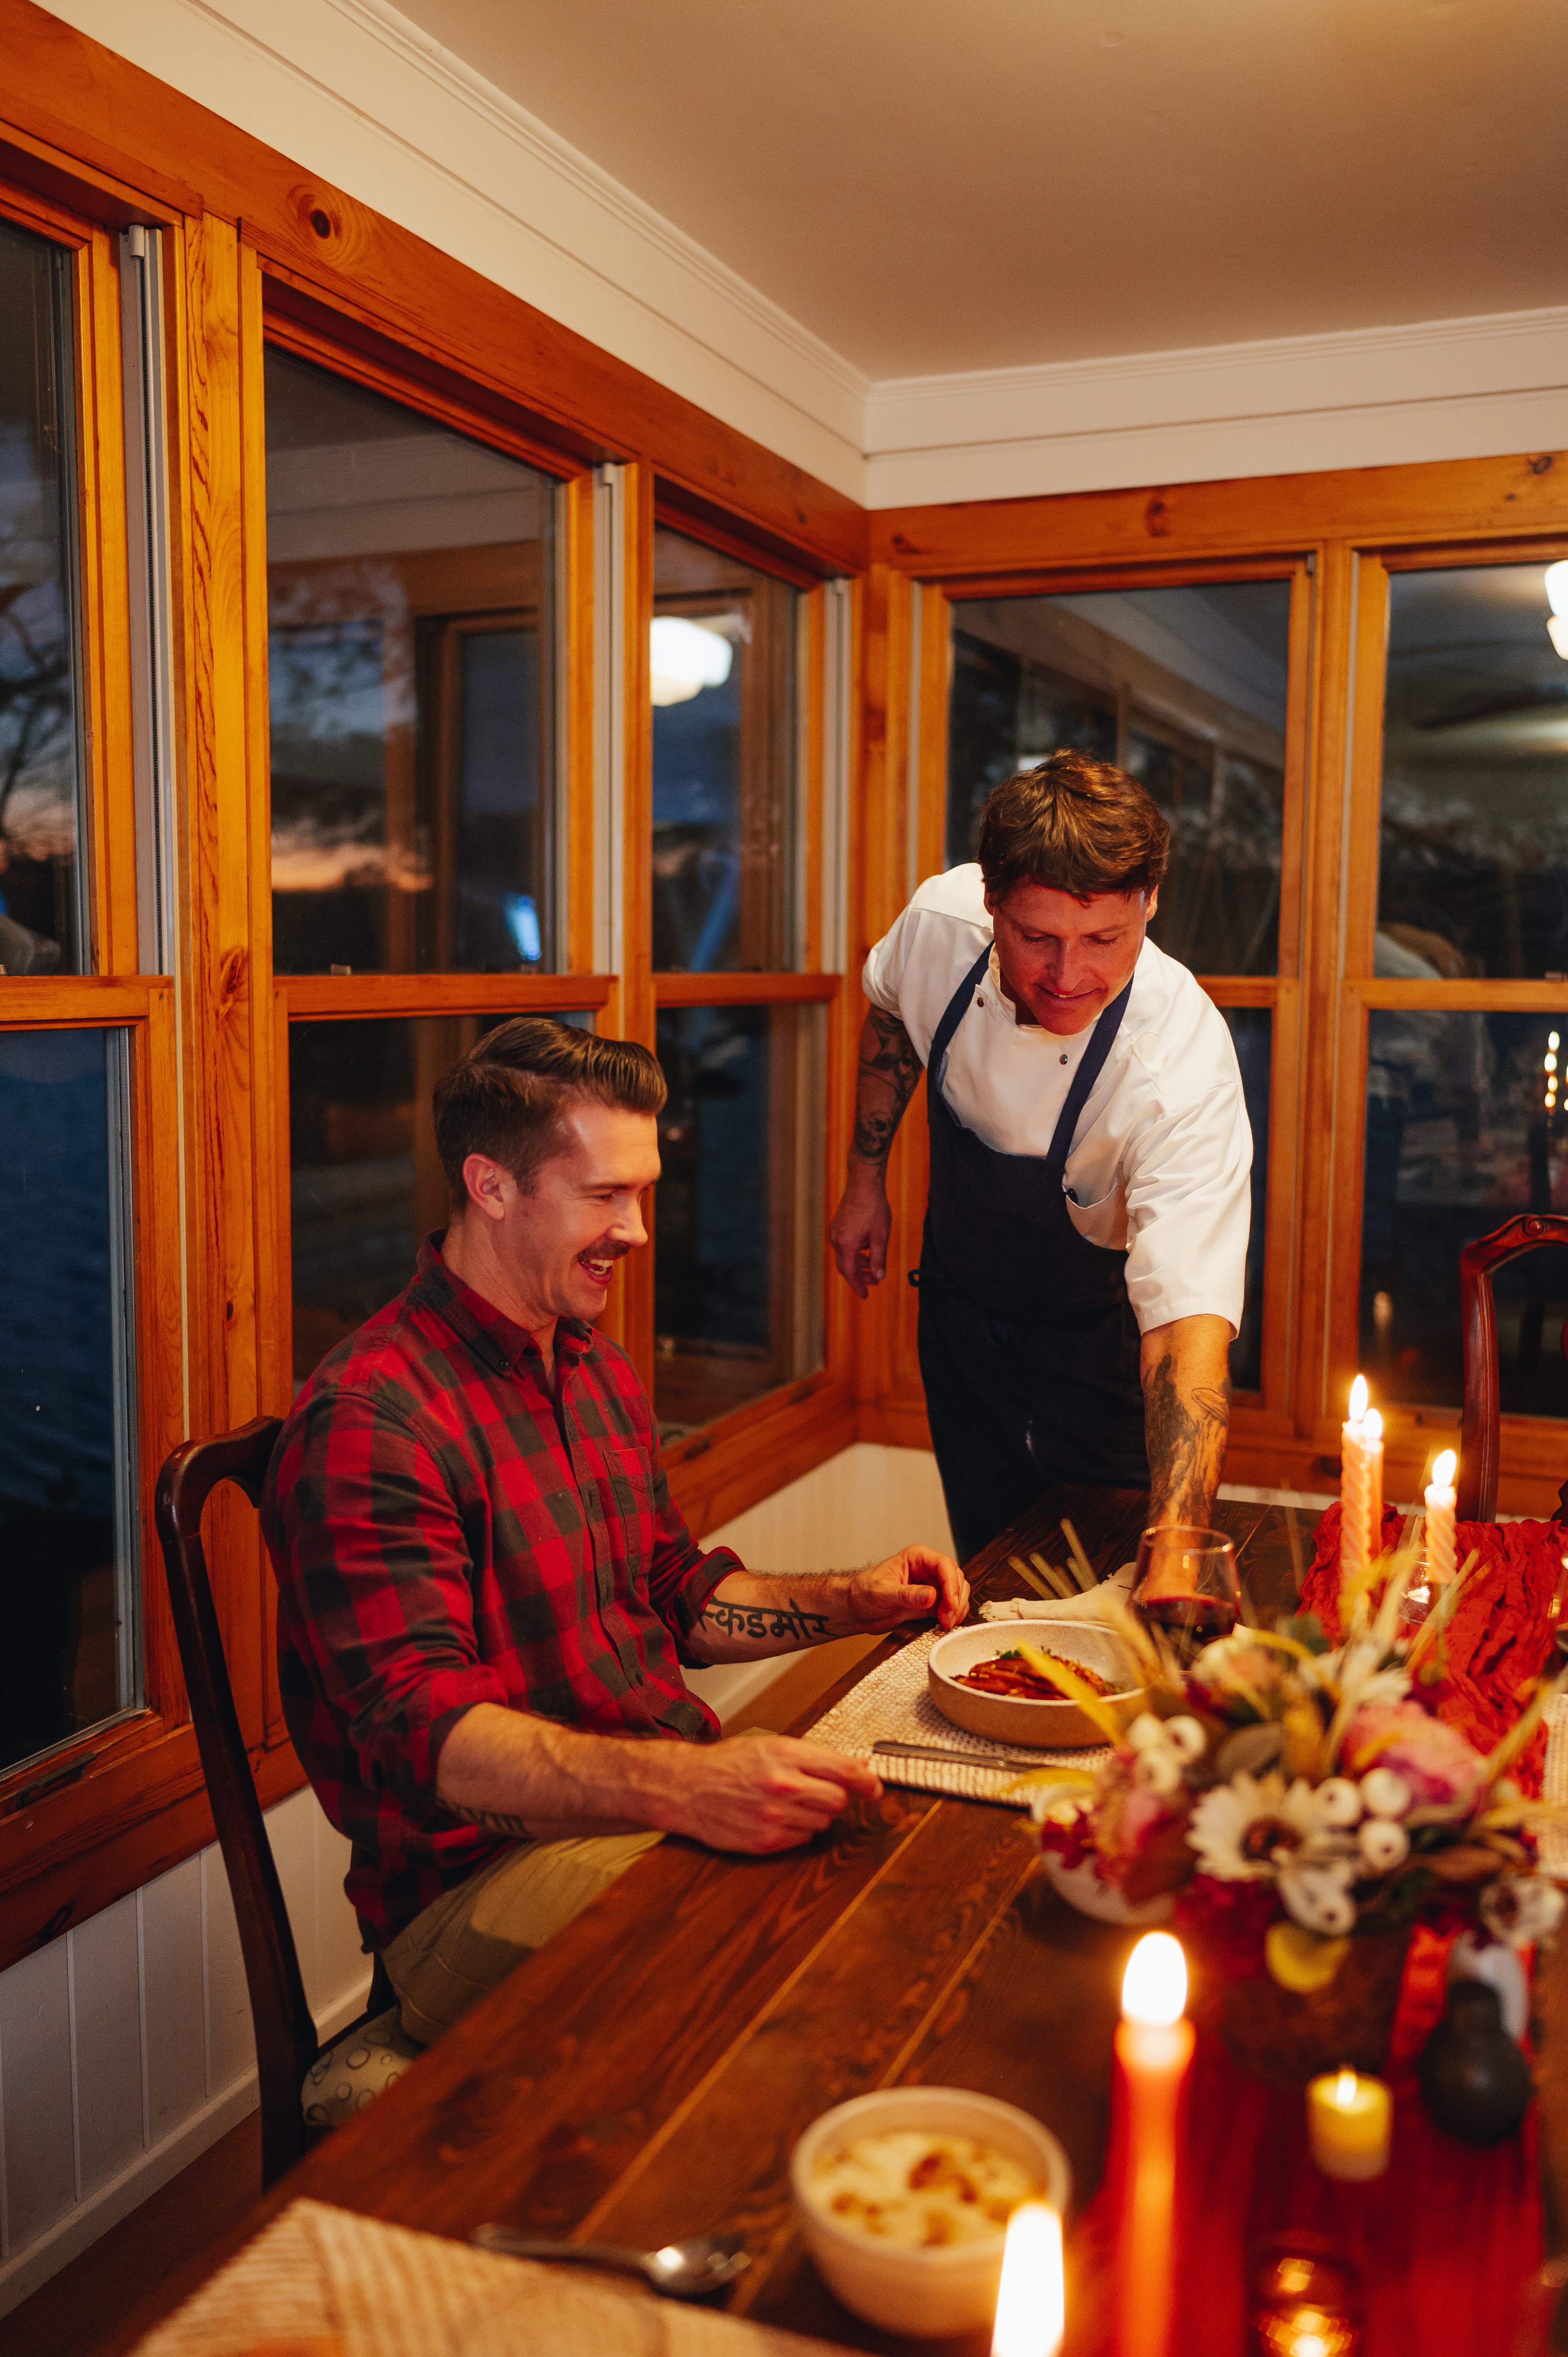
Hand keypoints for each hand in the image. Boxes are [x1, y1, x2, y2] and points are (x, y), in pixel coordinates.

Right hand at [658, 1734, 882, 1853]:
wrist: (687, 1788)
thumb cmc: (729, 1763)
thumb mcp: (771, 1746)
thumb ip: (813, 1757)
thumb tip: (856, 1769)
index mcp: (786, 1755)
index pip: (843, 1770)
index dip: (866, 1781)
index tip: (875, 1788)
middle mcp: (783, 1785)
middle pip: (837, 1800)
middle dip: (833, 1797)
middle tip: (816, 1791)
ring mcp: (774, 1817)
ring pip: (822, 1823)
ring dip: (813, 1815)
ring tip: (786, 1803)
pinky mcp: (766, 1842)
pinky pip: (802, 1840)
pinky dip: (797, 1831)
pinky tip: (775, 1818)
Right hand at [829, 1166, 891, 1296]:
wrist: (864, 1182)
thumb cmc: (874, 1207)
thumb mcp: (880, 1236)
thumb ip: (878, 1258)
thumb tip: (879, 1277)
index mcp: (846, 1245)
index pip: (850, 1273)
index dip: (858, 1285)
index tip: (865, 1295)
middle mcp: (836, 1239)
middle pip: (845, 1266)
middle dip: (858, 1276)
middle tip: (873, 1281)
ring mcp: (835, 1231)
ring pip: (845, 1255)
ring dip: (858, 1263)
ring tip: (873, 1265)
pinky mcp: (838, 1223)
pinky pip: (844, 1244)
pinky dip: (854, 1252)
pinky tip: (867, 1248)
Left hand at [845, 1545, 968, 1633]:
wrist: (856, 1610)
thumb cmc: (863, 1593)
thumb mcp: (881, 1593)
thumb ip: (906, 1595)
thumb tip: (931, 1596)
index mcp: (916, 1558)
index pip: (944, 1564)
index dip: (951, 1584)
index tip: (950, 1604)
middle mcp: (927, 1569)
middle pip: (956, 1578)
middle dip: (955, 1599)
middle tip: (946, 1619)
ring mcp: (931, 1586)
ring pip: (957, 1592)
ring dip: (956, 1609)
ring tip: (944, 1623)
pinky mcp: (932, 1603)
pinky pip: (951, 1607)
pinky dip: (953, 1616)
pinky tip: (944, 1625)